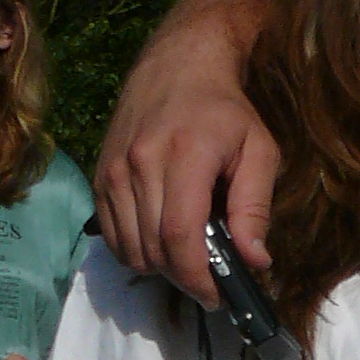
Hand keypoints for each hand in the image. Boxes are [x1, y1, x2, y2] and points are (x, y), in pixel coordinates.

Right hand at [95, 32, 276, 301]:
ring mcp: (113, 169)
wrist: (179, 64)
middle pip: (153, 248)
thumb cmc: (227, 110)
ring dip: (159, 267)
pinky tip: (160, 242)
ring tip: (187, 258)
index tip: (217, 296)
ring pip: (129, 247)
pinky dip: (134, 250)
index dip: (196, 277)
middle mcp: (139, 163)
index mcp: (184, 156)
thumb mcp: (259, 151)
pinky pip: (111, 233)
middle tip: (210, 280)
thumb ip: (255, 208)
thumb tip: (254, 261)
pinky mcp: (100, 173)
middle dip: (183, 277)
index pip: (179, 236)